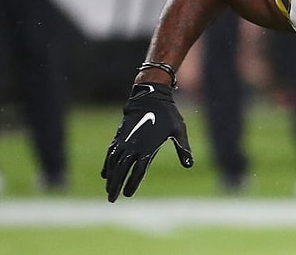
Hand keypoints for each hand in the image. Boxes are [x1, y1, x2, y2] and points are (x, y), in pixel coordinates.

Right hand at [101, 83, 192, 201]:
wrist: (151, 96)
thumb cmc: (168, 114)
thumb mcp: (179, 130)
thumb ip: (183, 148)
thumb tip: (190, 165)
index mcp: (149, 146)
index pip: (139, 169)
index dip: (133, 182)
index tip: (128, 195)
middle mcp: (134, 145)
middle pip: (122, 169)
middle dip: (116, 185)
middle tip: (112, 200)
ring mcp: (125, 140)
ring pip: (114, 163)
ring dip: (110, 177)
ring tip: (108, 190)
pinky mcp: (120, 136)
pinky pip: (111, 153)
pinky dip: (107, 164)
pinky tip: (105, 174)